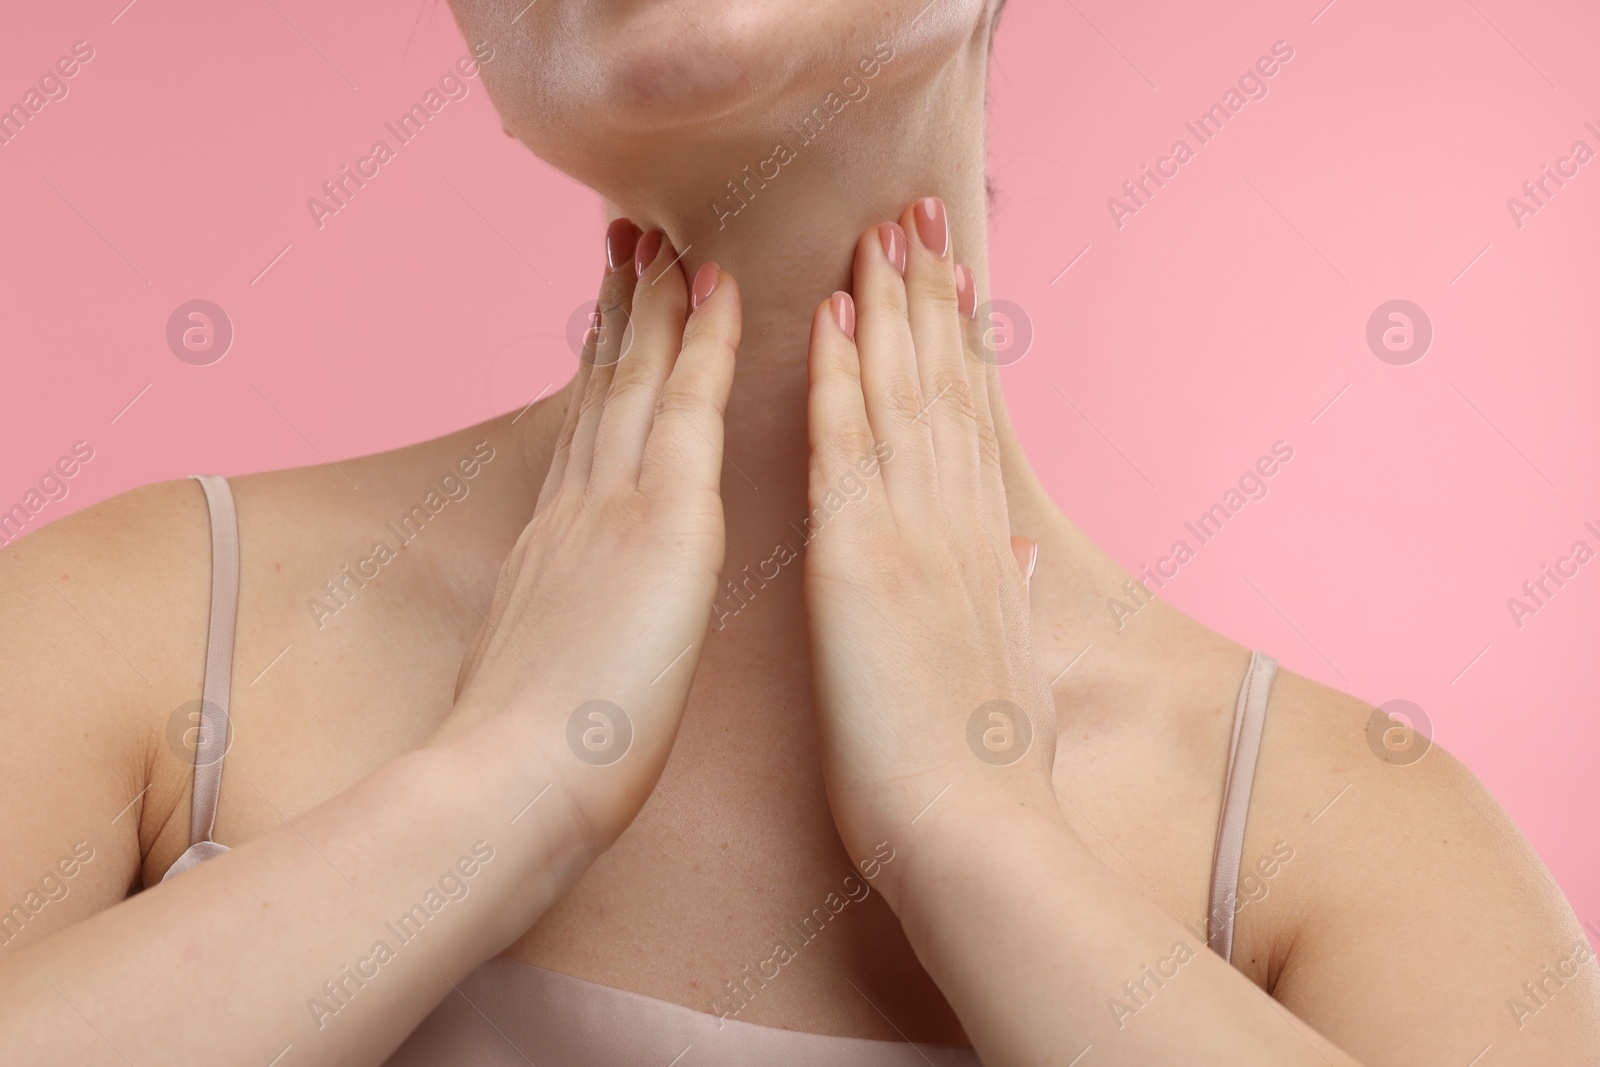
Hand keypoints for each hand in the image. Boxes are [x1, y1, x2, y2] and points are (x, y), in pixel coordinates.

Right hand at [438, 222, 738, 847]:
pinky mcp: (662, 519)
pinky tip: (720, 286)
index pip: (585, 439)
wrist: (509, 786)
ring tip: (667, 236)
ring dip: (656, 300)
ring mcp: (614, 505)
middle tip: (630, 241)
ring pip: (639, 375)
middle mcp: (577, 509)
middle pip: (602, 389)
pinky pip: (690, 404)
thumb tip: (566, 637)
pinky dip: (705, 339)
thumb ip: (555, 640)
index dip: (598, 371)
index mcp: (555, 550)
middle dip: (619, 312)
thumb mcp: (534, 680)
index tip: (608, 317)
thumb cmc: (527, 767)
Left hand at [802, 199, 1056, 897]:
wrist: (977, 839)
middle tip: (917, 214)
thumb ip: (1011, 598)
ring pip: (898, 395)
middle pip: (939, 385)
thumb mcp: (1012, 675)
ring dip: (886, 307)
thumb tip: (1017, 550)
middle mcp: (954, 525)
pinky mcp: (862, 562)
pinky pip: (847, 446)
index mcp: (981, 550)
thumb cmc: (991, 781)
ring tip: (880, 232)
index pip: (964, 420)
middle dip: (926, 295)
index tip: (946, 275)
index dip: (953, 341)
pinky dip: (840, 376)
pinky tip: (830, 317)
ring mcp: (912, 535)